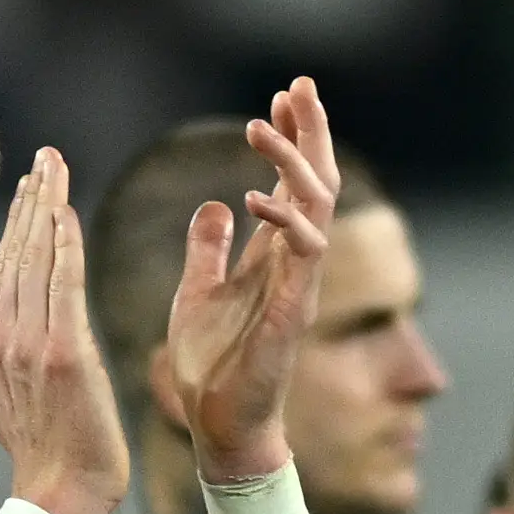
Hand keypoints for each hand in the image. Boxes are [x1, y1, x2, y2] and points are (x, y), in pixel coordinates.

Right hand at [0, 146, 130, 513]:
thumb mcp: (6, 396)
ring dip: (46, 208)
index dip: (17, 223)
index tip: (29, 186)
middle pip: (17, 255)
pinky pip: (62, 285)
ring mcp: (31, 344)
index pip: (5, 270)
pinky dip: (63, 244)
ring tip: (53, 168)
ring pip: (37, 260)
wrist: (60, 494)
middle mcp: (5, 338)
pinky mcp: (63, 352)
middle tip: (44, 158)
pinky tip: (64, 211)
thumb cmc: (45, 454)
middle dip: (31, 201)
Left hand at [160, 77, 339, 483]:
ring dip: (292, 163)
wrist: (219, 427)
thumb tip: (213, 205)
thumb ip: (208, 250)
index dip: (292, 138)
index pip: (291, 183)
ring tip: (262, 127)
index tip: (283, 94)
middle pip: (316, 182)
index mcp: (273, 256)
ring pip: (314, 208)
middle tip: (299, 85)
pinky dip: (284, 222)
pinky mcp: (292, 312)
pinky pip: (301, 256)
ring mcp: (298, 286)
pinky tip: (256, 196)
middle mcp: (293, 265)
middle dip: (310, 132)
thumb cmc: (212, 366)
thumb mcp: (198, 291)